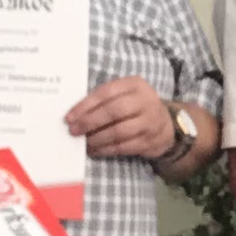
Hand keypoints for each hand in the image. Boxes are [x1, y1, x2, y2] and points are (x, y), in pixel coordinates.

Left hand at [64, 76, 178, 166]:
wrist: (165, 125)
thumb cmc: (136, 107)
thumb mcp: (125, 94)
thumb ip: (105, 99)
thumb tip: (76, 115)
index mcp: (135, 85)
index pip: (107, 92)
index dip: (86, 105)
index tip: (69, 117)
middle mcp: (145, 101)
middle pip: (114, 111)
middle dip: (90, 122)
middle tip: (74, 131)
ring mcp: (150, 122)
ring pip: (119, 131)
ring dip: (97, 138)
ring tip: (84, 143)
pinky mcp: (150, 141)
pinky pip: (124, 147)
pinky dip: (106, 150)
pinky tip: (95, 151)